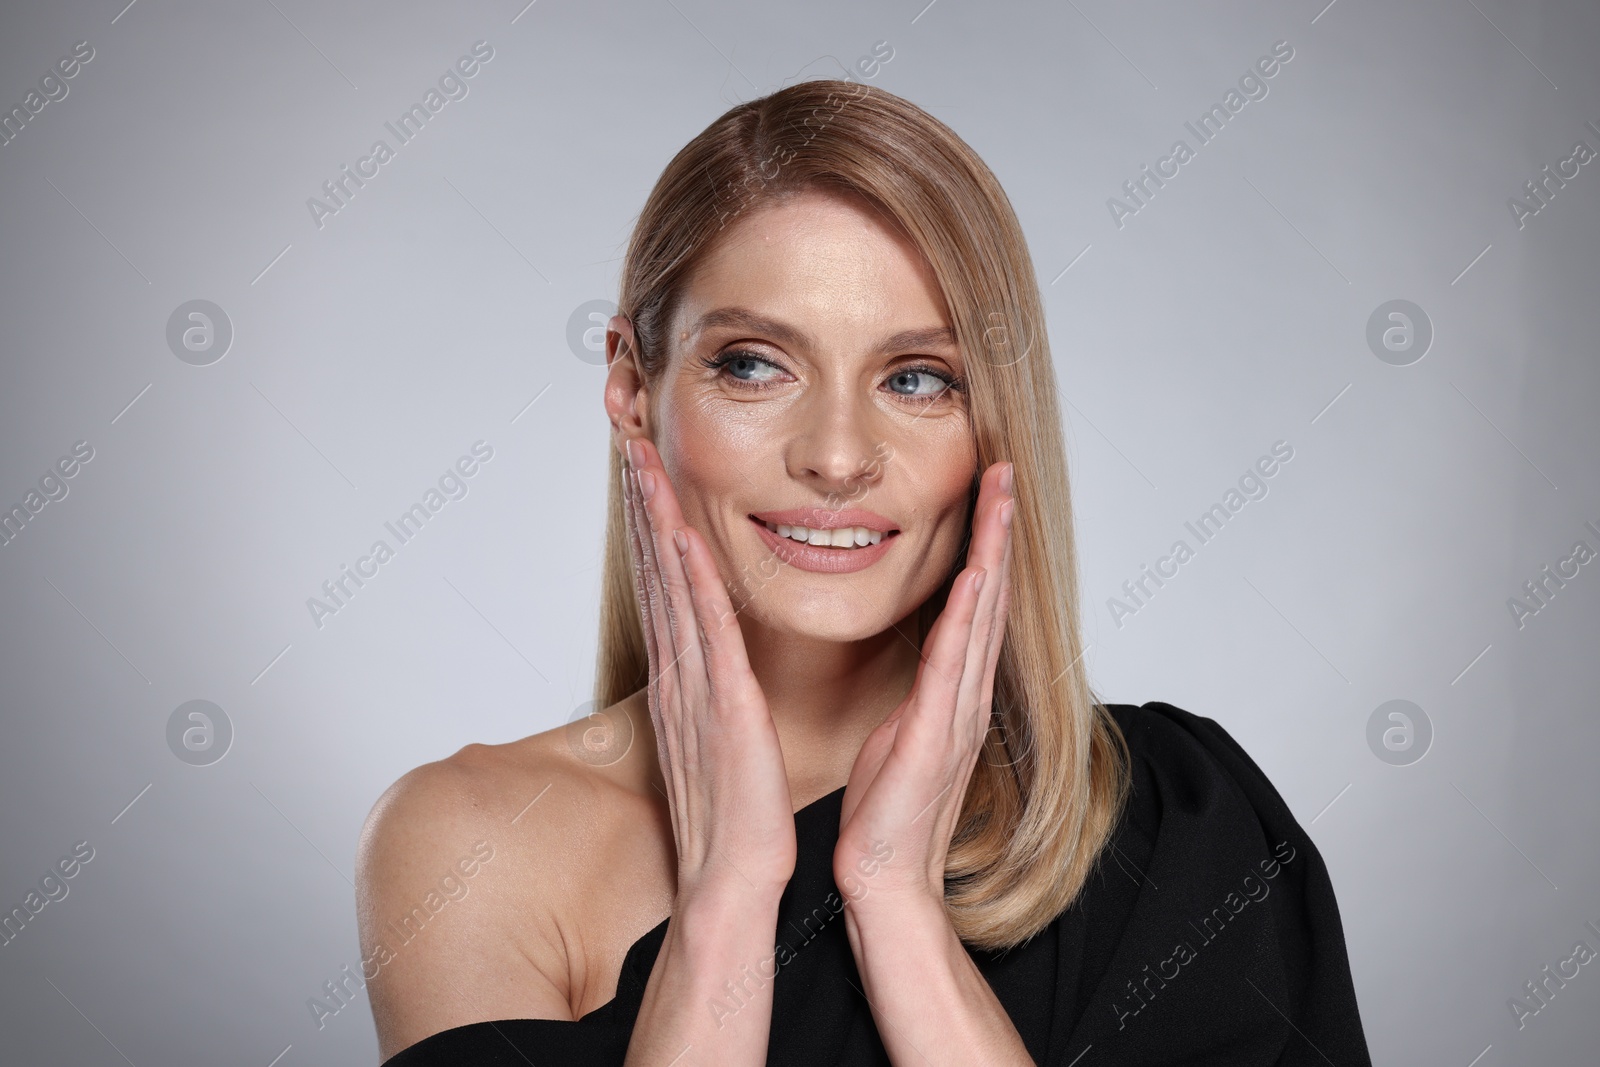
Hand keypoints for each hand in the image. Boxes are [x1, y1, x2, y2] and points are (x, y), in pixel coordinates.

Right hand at [621, 435, 796, 905]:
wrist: (732, 881)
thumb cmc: (734, 818)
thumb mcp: (721, 741)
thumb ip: (715, 696)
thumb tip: (718, 667)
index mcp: (685, 681)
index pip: (664, 588)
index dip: (650, 528)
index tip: (645, 476)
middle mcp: (679, 675)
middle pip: (654, 573)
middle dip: (640, 506)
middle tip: (628, 443)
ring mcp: (695, 688)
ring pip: (671, 587)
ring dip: (654, 522)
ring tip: (642, 464)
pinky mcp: (723, 707)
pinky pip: (704, 630)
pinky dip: (690, 579)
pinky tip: (682, 536)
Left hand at [833, 461, 1014, 909]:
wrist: (885, 879)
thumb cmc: (887, 811)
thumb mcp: (902, 731)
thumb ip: (919, 690)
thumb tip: (920, 660)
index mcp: (954, 691)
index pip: (975, 602)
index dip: (985, 544)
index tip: (985, 492)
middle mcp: (967, 694)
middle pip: (991, 595)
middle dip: (999, 530)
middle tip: (1004, 471)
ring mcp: (960, 713)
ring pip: (983, 616)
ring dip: (993, 553)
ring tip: (1000, 498)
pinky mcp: (938, 736)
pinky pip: (955, 666)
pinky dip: (968, 619)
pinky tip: (975, 576)